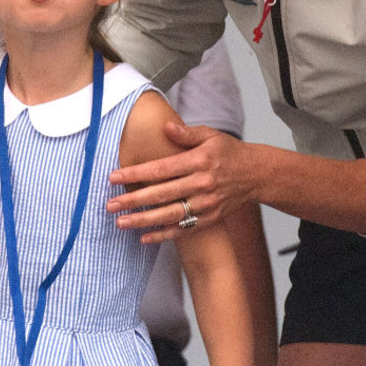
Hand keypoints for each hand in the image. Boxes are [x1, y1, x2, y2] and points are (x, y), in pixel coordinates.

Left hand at [107, 123, 257, 242]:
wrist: (256, 175)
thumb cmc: (228, 152)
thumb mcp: (211, 135)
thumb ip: (187, 133)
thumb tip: (166, 127)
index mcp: (199, 161)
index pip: (161, 169)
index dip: (136, 173)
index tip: (114, 177)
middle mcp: (202, 184)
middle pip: (162, 194)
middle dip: (133, 200)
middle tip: (110, 204)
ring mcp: (207, 204)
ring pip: (170, 214)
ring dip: (144, 220)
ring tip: (121, 222)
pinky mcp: (210, 218)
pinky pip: (184, 229)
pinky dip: (163, 235)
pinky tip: (143, 237)